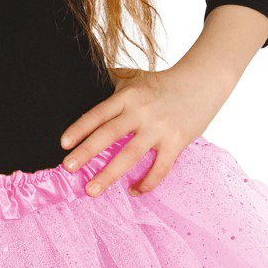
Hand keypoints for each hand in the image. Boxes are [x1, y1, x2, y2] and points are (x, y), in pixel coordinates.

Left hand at [59, 64, 234, 196]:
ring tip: (91, 191)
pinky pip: (160, 168)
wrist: (204, 80)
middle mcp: (141, 111)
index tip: (63, 144)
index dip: (80, 128)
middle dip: (87, 152)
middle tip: (68, 168)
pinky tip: (133, 191)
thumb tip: (83, 81)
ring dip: (109, 175)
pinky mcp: (177, 142)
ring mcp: (159, 128)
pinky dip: (147, 183)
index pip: (99, 113)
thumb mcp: (135, 77)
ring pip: (130, 155)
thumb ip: (111, 82)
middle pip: (109, 134)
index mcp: (128, 95)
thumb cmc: (163, 83)